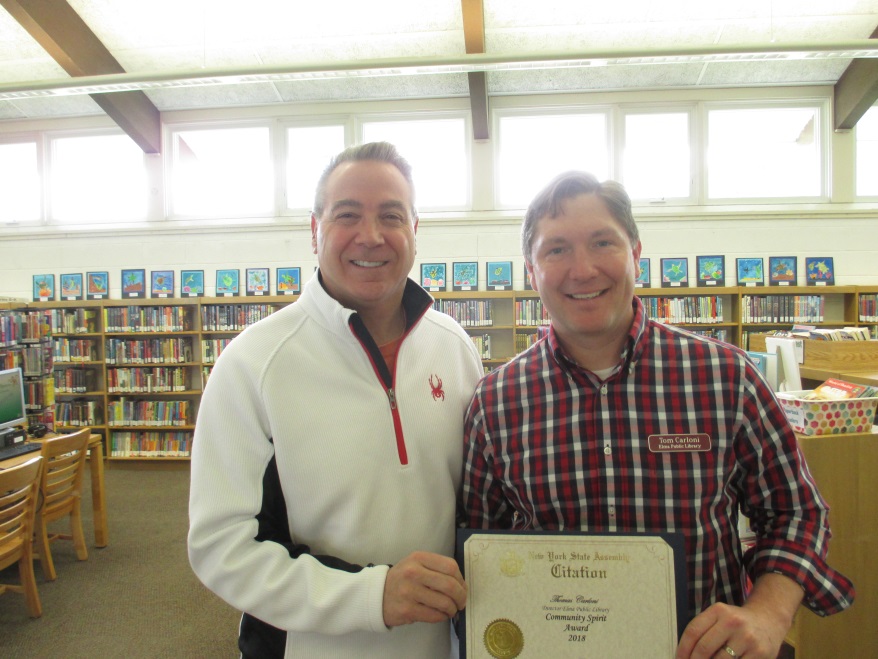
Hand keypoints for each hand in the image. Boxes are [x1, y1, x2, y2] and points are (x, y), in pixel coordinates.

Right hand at [382, 551, 466, 626]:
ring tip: (451, 610)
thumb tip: (462, 586)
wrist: (377, 595)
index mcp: (418, 558)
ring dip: (452, 609)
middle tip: (461, 602)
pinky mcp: (407, 610)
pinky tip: (440, 614)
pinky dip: (442, 617)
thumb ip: (436, 569)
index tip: (462, 587)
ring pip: (444, 602)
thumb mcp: (416, 564)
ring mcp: (409, 592)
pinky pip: (434, 615)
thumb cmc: (403, 579)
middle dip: (461, 596)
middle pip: (449, 585)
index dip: (461, 579)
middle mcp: (413, 572)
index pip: (450, 566)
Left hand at [675, 574, 800, 658]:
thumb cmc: (736, 622)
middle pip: (704, 648)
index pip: (693, 631)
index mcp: (719, 610)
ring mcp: (748, 639)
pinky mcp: (760, 654)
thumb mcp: (719, 617)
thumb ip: (703, 630)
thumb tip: (685, 654)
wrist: (769, 620)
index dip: (682, 649)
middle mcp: (733, 622)